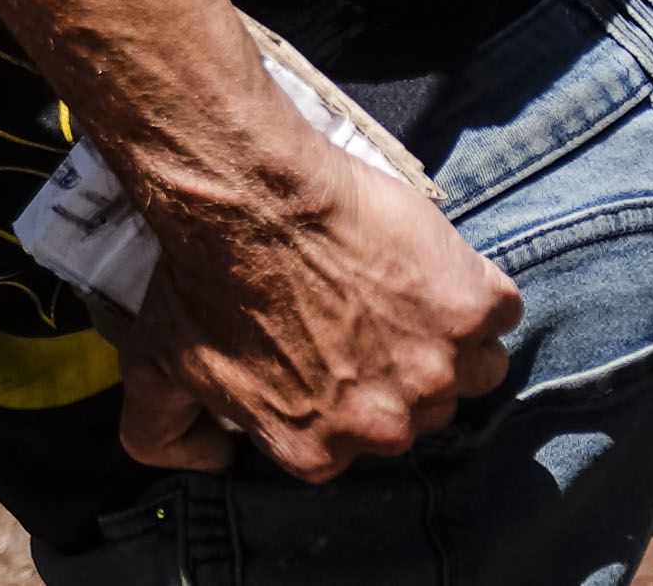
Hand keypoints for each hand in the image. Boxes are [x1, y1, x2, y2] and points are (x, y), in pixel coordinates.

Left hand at [112, 134, 519, 480]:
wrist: (246, 192)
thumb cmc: (201, 274)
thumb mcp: (155, 365)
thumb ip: (163, 433)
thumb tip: (211, 460)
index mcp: (317, 450)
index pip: (347, 440)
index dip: (343, 393)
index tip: (330, 350)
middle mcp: (385, 426)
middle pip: (416, 411)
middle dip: (397, 370)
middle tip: (361, 312)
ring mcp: (438, 368)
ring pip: (470, 371)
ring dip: (447, 340)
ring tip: (402, 293)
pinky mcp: (473, 306)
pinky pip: (498, 311)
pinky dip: (475, 287)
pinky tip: (430, 261)